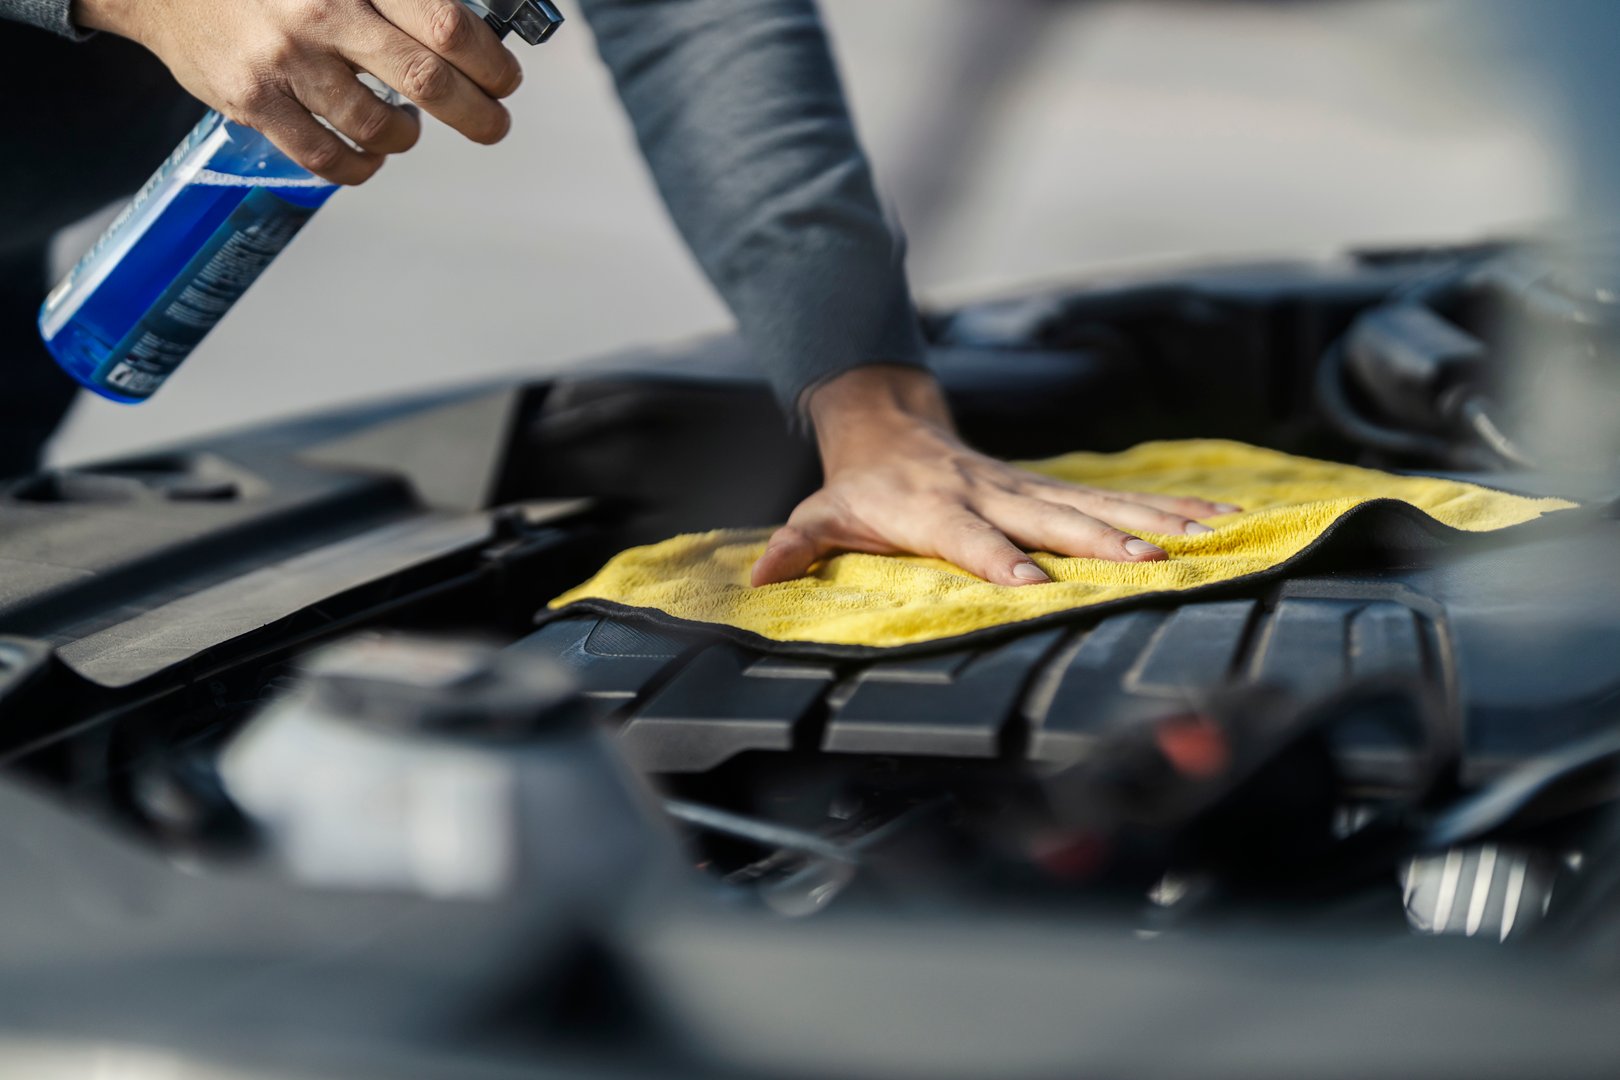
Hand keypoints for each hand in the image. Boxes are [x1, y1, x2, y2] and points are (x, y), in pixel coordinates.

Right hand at [75, 0, 523, 184]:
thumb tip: (465, 28)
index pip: (447, 25)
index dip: (489, 60)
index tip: (504, 78)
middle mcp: (320, 13)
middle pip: (426, 80)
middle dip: (475, 112)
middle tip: (493, 124)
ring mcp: (285, 61)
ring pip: (378, 126)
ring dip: (407, 136)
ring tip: (409, 128)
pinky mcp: (252, 101)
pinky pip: (325, 158)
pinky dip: (360, 166)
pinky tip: (370, 156)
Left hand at [750, 365, 1238, 586]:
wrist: (892, 429)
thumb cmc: (862, 486)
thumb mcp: (821, 514)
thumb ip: (796, 546)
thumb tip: (757, 576)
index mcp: (935, 510)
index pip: (969, 537)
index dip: (998, 559)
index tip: (1033, 586)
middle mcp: (991, 496)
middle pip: (1051, 519)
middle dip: (1101, 541)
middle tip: (1150, 561)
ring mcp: (1028, 489)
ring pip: (1099, 504)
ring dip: (1155, 521)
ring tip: (1210, 537)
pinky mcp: (1054, 490)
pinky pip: (1117, 498)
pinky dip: (1169, 508)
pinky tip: (1217, 520)